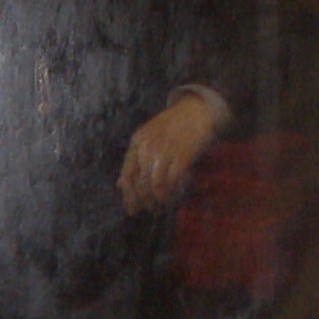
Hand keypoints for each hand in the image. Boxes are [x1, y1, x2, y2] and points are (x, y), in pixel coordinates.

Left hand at [118, 89, 222, 214]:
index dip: (129, 197)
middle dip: (145, 202)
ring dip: (160, 200)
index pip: (127, 176)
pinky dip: (174, 192)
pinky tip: (176, 195)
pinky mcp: (182, 155)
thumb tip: (120, 184)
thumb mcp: (148, 136)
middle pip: (141, 184)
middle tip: (152, 210)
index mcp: (137, 142)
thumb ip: (135, 159)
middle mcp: (148, 147)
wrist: (198, 108)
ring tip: (164, 205)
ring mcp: (165, 151)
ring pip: (156, 186)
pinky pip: (173, 181)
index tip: (133, 210)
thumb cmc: (174, 124)